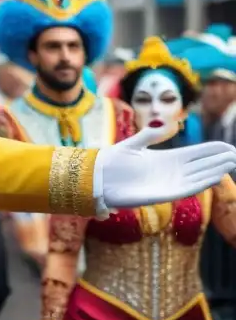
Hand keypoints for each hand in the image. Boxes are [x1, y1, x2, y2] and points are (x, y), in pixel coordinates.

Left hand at [99, 125, 235, 208]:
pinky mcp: (161, 196)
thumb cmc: (112, 161)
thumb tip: (164, 123)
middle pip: (202, 165)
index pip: (196, 154)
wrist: (97, 178)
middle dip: (219, 160)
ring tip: (231, 162)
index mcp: (166, 159)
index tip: (229, 147)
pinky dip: (201, 183)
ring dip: (214, 171)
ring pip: (198, 177)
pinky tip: (214, 177)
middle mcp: (171, 172)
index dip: (212, 151)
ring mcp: (168, 184)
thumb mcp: (133, 144)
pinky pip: (186, 189)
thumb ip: (149, 135)